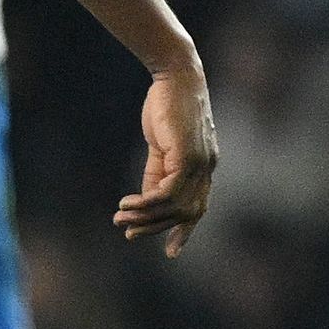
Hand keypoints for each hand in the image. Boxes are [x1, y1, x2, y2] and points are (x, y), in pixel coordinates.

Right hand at [118, 65, 216, 254]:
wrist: (176, 75)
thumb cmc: (167, 107)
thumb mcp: (161, 146)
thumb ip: (156, 172)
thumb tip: (146, 201)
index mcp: (204, 166)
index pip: (198, 207)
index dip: (184, 230)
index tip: (171, 252)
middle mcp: (208, 168)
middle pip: (187, 212)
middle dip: (158, 228)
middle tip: (130, 233)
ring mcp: (202, 163)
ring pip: (176, 206)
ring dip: (146, 217)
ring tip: (121, 218)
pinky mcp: (188, 157)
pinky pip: (167, 192)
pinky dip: (146, 203)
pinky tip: (127, 204)